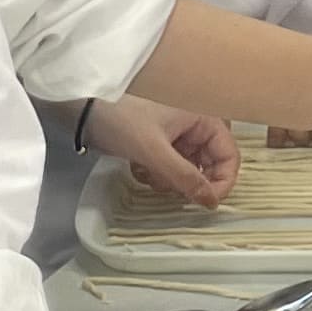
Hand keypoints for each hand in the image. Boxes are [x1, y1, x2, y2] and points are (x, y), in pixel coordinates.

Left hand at [81, 97, 239, 206]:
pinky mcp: (158, 143)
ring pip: (187, 170)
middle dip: (188, 181)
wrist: (83, 108)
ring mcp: (176, 134)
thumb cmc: (121, 120)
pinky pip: (168, 167)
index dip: (221, 181)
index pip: (229, 155)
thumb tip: (210, 201)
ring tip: (147, 172)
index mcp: (203, 118)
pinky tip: (138, 167)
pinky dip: (156, 173)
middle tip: (169, 185)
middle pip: (208, 165)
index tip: (205, 202)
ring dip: (169, 179)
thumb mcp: (154, 151)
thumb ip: (185, 177)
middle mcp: (194, 125)